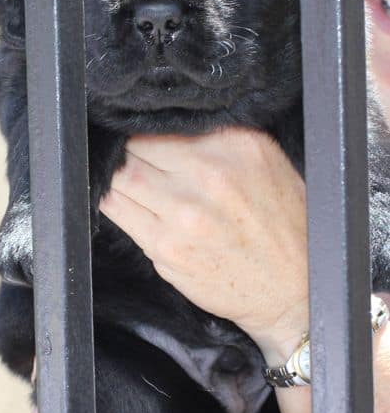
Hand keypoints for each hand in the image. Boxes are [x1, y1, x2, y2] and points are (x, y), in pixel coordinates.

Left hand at [100, 128, 308, 362]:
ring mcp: (181, 219)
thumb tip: (168, 128)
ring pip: (118, 185)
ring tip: (127, 181)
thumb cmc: (283, 220)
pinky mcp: (166, 252)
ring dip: (116, 180)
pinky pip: (120, 217)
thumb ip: (216, 139)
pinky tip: (130, 204)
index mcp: (231, 148)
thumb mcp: (263, 159)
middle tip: (128, 159)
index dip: (142, 133)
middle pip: (132, 154)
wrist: (296, 285)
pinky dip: (118, 205)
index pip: (158, 128)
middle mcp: (205, 179)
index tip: (140, 139)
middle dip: (124, 155)